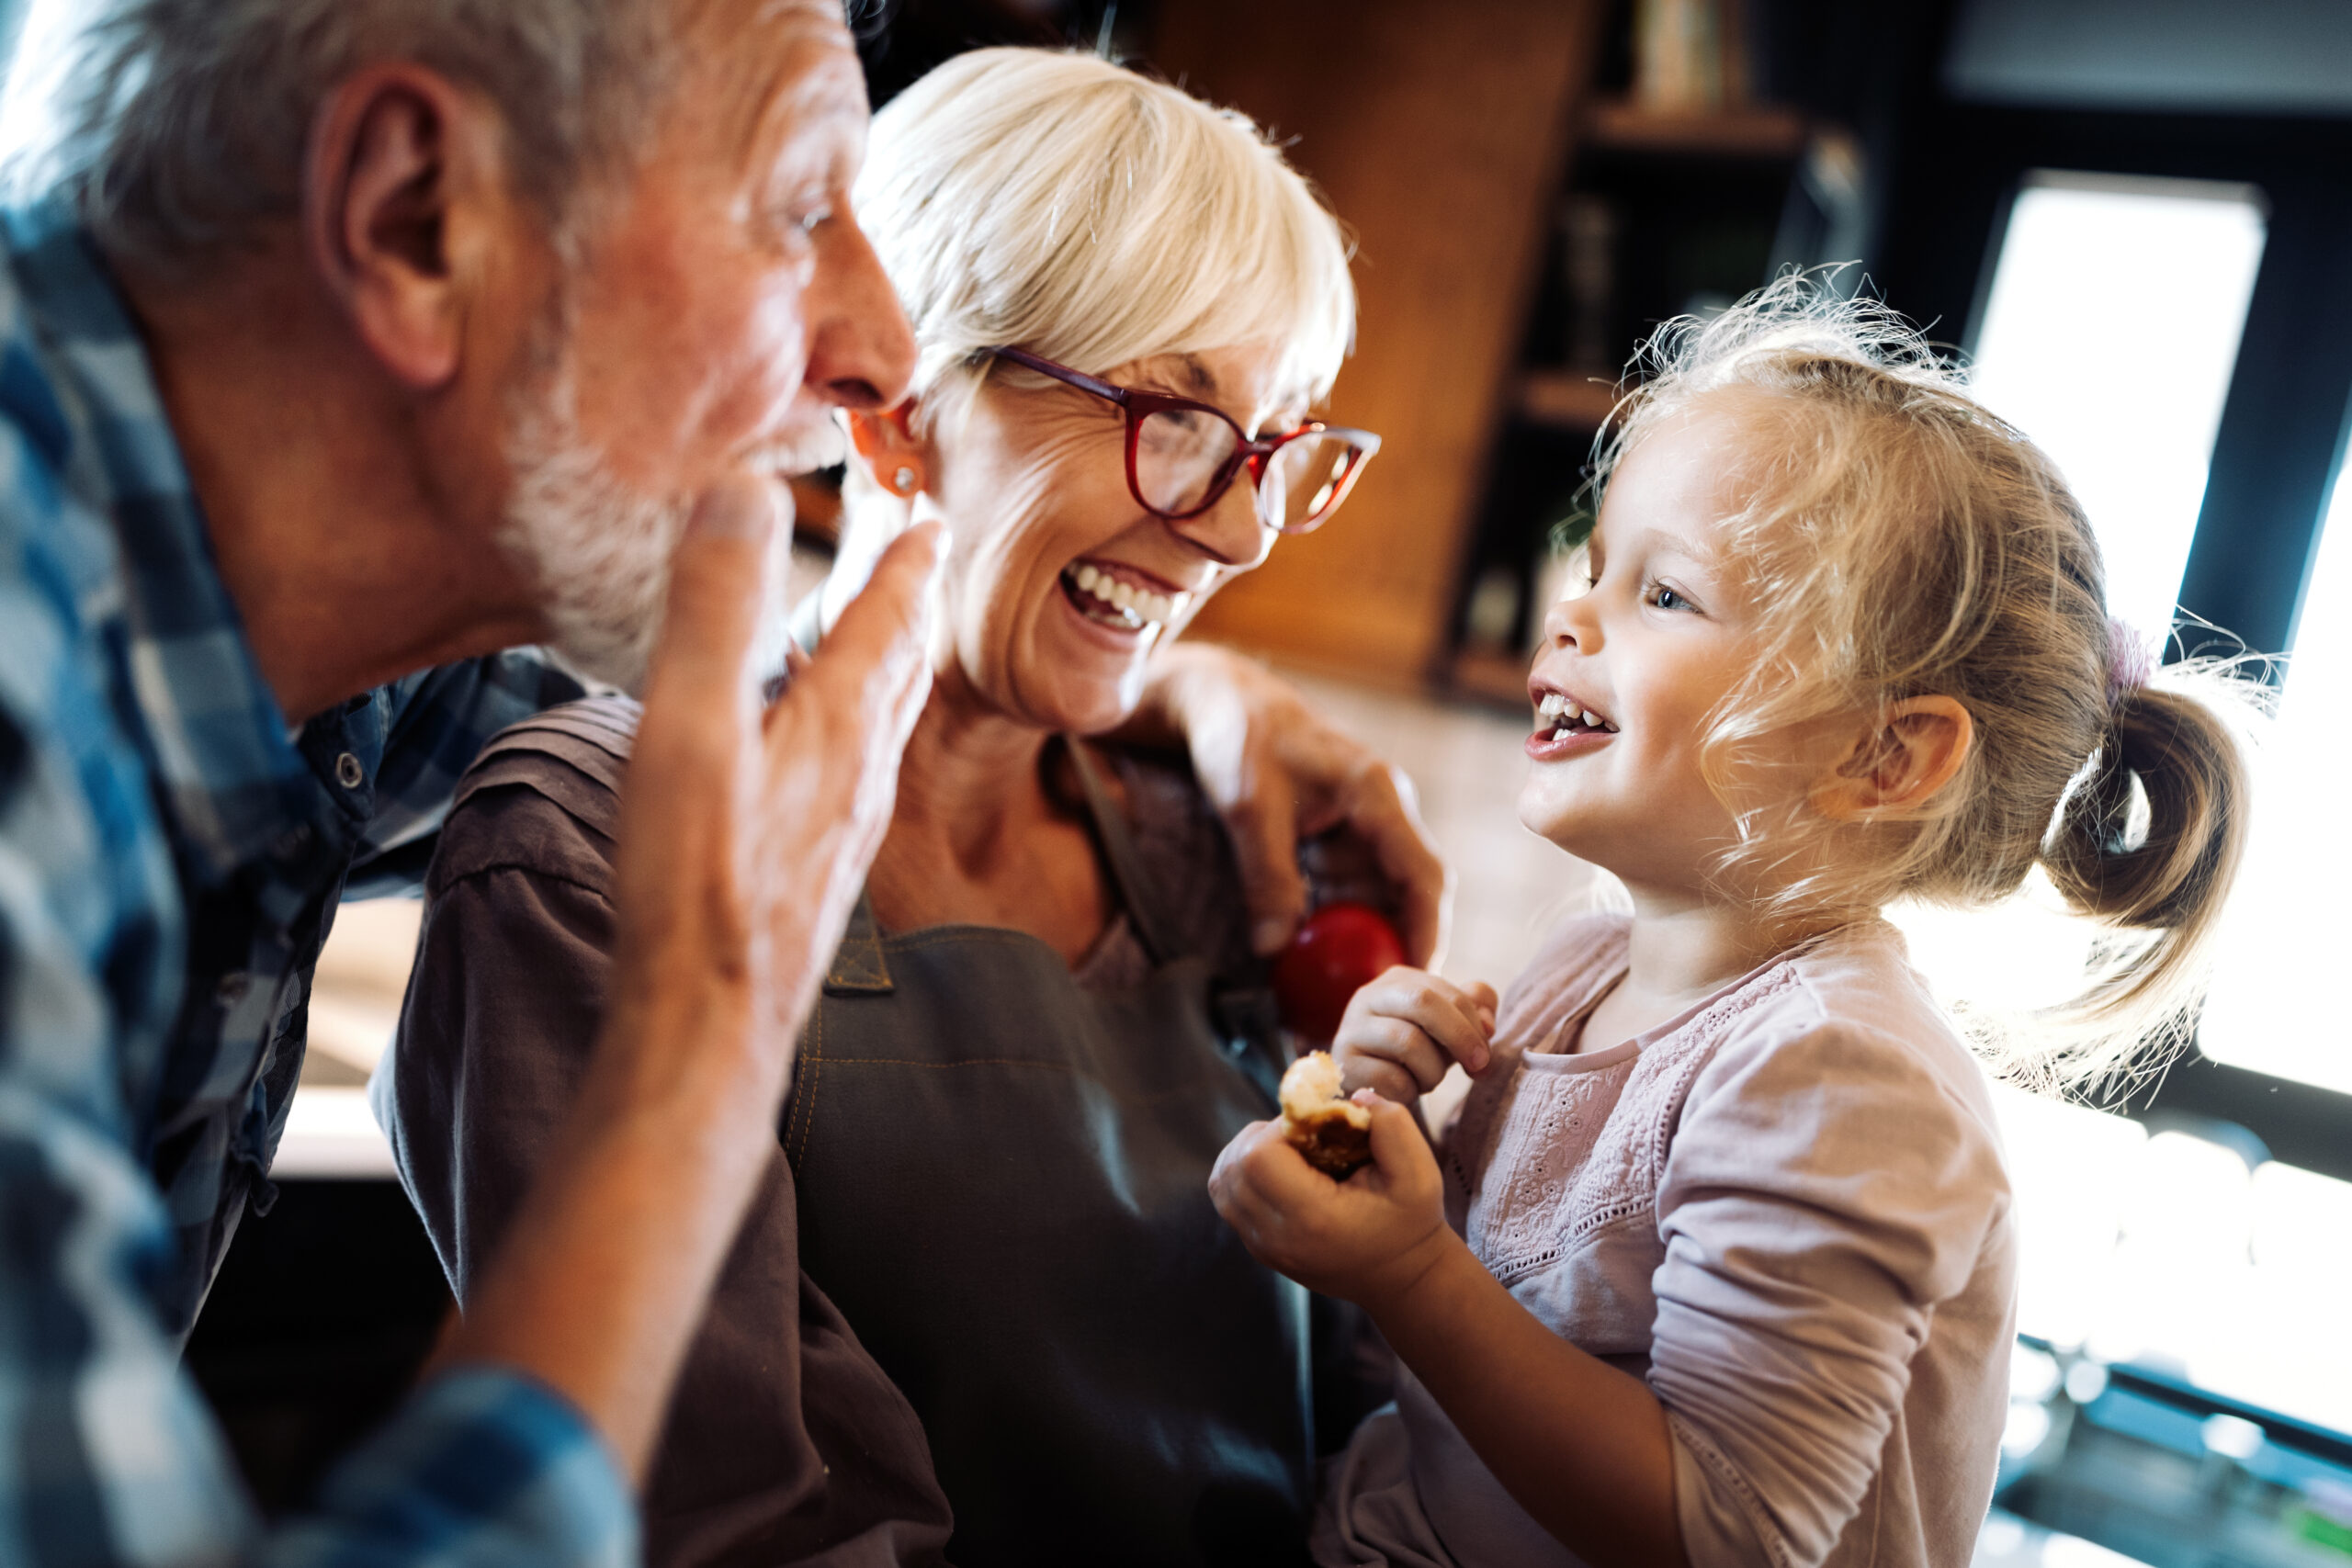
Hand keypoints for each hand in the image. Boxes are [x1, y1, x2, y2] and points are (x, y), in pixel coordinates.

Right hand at [613, 477, 938, 1086]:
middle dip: (909, 604)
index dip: (906, 559)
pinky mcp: (817, 870)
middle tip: (923, 556)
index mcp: (836, 724)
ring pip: (881, 723)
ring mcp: (843, 827)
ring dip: (888, 667)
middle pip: (900, 667)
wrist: (711, 1023)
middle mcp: (858, 773)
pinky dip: (851, 729)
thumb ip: (716, 607)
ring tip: (883, 638)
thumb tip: (747, 489)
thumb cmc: (698, 880)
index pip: (886, 618)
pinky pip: (851, 772)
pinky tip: (821, 752)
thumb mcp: (692, 723)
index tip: (932, 512)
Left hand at [1137, 643, 1450, 962]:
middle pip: (1406, 893)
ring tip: (1337, 993)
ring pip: (1375, 897)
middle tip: (1372, 1003)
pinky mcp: (1336, 837)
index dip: (1426, 931)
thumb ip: (1267, 878)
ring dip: (1358, 941)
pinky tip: (1311, 958)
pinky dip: (1333, 924)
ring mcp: (1361, 824)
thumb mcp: (1249, 809)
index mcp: (1376, 793)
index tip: (1417, 979)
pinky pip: (1345, 890)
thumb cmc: (1238, 739)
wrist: (1219, 701)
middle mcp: (1381, 810)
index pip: (1422, 874)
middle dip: (1392, 948)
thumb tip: (1275, 949)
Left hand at [1209, 1093, 1460, 1311]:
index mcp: (1313, 1219)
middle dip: (1262, 1136)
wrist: (1401, 1278)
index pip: (1258, 1157)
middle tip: (1302, 1138)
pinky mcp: (1257, 1248)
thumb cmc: (1410, 1223)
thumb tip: (1353, 1097)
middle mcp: (1277, 1238)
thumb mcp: (1419, 1173)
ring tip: (1290, 1152)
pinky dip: (1244, 1174)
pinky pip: (1227, 1198)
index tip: (1313, 1128)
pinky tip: (1282, 1171)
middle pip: (1232, 1166)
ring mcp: (1262, 1247)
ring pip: (1221, 1181)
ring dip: (1248, 1152)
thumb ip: (1392, 1124)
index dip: (1279, 1127)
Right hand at [1336, 968, 1500, 1103]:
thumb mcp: (1448, 1026)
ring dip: (1433, 1071)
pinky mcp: (1344, 1064)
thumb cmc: (1416, 1051)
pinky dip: (1409, 1091)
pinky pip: (1390, 1078)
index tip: (1485, 1055)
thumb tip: (1486, 1025)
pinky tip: (1405, 1091)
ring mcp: (1351, 1029)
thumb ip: (1475, 1009)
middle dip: (1459, 1036)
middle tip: (1478, 1066)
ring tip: (1428, 1080)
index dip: (1472, 1022)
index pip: (1444, 990)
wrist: (1370, 1085)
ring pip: (1408, 1042)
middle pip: (1422, 1001)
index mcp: (1397, 980)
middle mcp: (1368, 997)